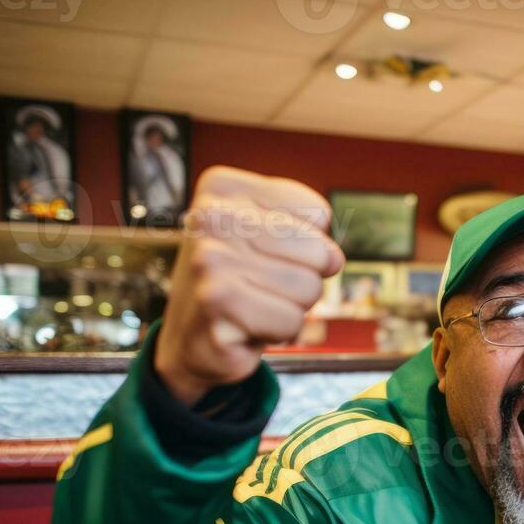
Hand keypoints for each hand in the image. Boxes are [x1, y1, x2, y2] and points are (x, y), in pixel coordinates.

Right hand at [154, 166, 344, 405]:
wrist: (190, 336)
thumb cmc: (238, 281)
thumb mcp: (271, 237)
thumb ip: (311, 234)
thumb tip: (333, 258)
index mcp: (224, 187)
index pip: (318, 214)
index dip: (307, 246)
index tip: (267, 255)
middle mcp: (211, 217)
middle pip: (318, 252)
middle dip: (304, 280)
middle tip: (263, 286)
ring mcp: (209, 261)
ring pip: (309, 288)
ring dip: (292, 308)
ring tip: (255, 305)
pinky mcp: (216, 306)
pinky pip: (291, 321)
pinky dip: (279, 332)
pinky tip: (247, 327)